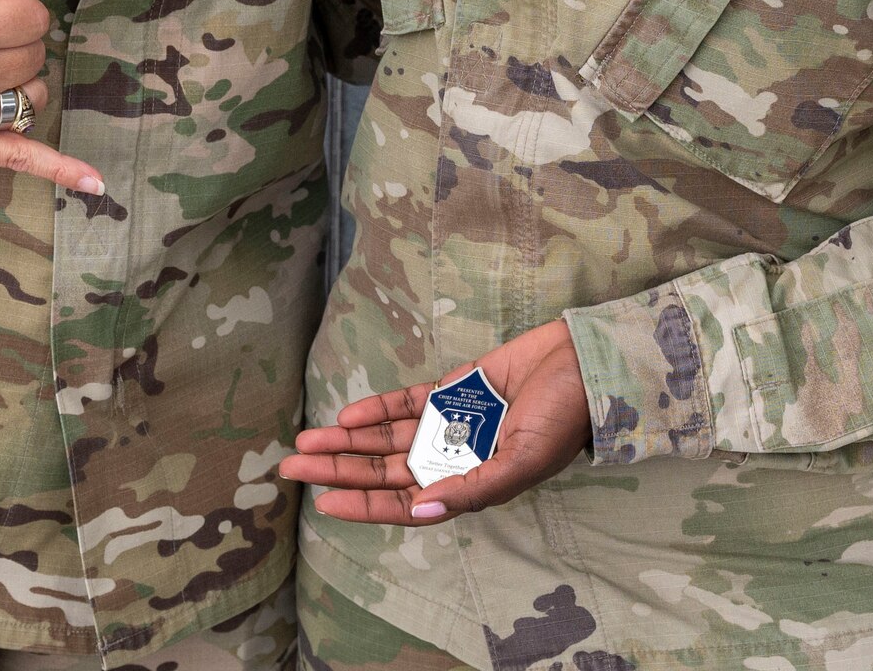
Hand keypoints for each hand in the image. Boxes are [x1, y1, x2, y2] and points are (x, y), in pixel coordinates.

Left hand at [278, 317, 591, 523]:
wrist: (581, 363)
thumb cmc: (562, 419)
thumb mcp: (522, 462)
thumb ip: (473, 488)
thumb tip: (423, 509)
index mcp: (468, 484)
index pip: (404, 503)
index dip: (363, 506)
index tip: (322, 504)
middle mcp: (451, 458)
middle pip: (383, 470)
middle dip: (338, 471)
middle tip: (290, 469)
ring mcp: (448, 422)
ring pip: (385, 437)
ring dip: (346, 441)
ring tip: (305, 443)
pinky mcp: (451, 389)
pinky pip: (405, 403)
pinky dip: (375, 409)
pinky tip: (347, 415)